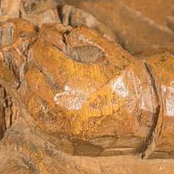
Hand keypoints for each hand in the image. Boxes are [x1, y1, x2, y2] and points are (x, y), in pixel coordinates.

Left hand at [14, 25, 157, 153]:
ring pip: (30, 101)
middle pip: (32, 77)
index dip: (43, 42)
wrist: (143, 117)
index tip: (48, 40)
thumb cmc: (127, 81)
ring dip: (35, 87)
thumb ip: (81, 37)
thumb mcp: (108, 50)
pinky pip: (39, 122)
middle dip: (37, 64)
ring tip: (46, 78)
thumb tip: (57, 33)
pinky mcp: (63, 140)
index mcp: (70, 79)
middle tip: (47, 58)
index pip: (41, 54)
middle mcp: (61, 106)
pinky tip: (48, 99)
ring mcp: (60, 126)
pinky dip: (39, 107)